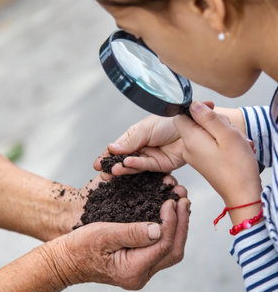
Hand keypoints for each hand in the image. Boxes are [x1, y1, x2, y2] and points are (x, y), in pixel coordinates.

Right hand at [42, 187, 189, 289]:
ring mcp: (141, 271)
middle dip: (182, 223)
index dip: (171, 221)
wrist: (66, 259)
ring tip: (181, 202)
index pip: (162, 245)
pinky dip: (169, 230)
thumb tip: (159, 229)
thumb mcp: (104, 234)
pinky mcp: (139, 263)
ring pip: (171, 250)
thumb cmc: (80, 245)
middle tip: (183, 199)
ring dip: (178, 226)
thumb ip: (132, 233)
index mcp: (132, 270)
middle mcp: (140, 275)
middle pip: (173, 250)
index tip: (170, 200)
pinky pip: (161, 248)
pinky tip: (170, 213)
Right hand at [93, 102, 213, 176]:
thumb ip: (130, 140)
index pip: (119, 147)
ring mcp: (152, 156)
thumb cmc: (171, 119)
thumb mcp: (146, 127)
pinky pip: (146, 167)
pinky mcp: (162, 165)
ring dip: (122, 168)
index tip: (97, 163)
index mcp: (137, 135)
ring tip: (112, 170)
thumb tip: (111, 148)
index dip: (108, 155)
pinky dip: (136, 166)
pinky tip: (126, 164)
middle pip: (124, 159)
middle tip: (101, 172)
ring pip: (134, 165)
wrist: (194, 125)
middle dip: (112, 166)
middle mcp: (143, 147)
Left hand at [174, 102, 261, 205]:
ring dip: (221, 134)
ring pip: (205, 133)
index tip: (213, 116)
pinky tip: (233, 149)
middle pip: (195, 123)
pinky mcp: (202, 162)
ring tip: (234, 143)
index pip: (181, 115)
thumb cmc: (237, 167)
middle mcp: (188, 148)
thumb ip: (207, 117)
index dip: (197, 111)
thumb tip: (193, 105)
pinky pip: (209, 144)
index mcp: (190, 139)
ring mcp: (194, 156)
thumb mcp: (225, 134)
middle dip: (214, 123)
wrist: (243, 194)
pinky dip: (222, 144)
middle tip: (229, 132)